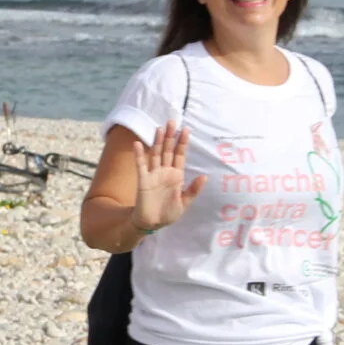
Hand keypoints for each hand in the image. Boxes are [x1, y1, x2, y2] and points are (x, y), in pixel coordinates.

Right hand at [130, 119, 204, 235]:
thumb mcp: (185, 203)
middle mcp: (165, 171)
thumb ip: (193, 190)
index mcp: (176, 175)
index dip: (182, 143)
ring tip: (160, 128)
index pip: (179, 155)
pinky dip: (139, 154)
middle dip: (170, 137)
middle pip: (168, 150)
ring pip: (156, 154)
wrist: (152, 223)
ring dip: (157, 142)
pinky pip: (141, 165)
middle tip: (172, 122)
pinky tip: (138, 144)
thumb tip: (204, 176)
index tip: (185, 130)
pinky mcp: (143, 180)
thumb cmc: (168, 213)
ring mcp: (153, 174)